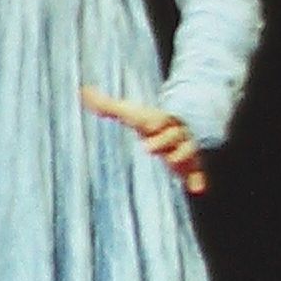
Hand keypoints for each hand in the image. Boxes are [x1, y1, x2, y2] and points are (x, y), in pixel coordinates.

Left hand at [80, 86, 207, 195]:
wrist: (180, 124)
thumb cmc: (149, 120)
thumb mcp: (131, 113)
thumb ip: (107, 105)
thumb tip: (83, 91)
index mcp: (159, 121)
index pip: (157, 121)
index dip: (153, 124)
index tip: (146, 127)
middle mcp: (174, 133)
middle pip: (173, 134)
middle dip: (163, 140)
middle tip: (148, 148)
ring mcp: (184, 148)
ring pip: (187, 150)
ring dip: (182, 156)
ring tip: (174, 163)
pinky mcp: (191, 165)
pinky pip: (197, 171)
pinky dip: (198, 179)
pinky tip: (197, 189)